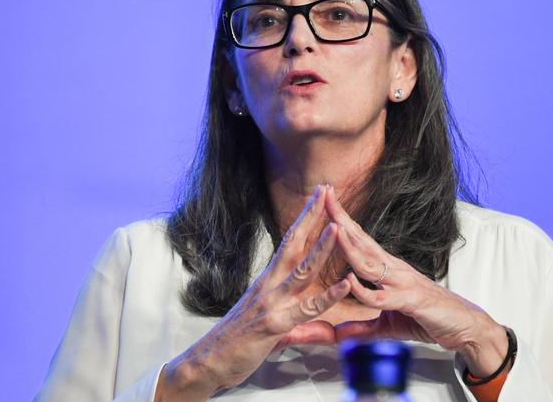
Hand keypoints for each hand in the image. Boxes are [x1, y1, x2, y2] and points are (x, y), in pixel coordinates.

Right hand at [157, 185, 350, 401]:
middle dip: (312, 216)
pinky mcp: (275, 324)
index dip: (304, 218)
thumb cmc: (236, 341)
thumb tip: (319, 324)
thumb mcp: (268, 324)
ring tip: (338, 227)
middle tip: (326, 191)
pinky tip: (345, 284)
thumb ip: (297, 322)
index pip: (289, 242)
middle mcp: (269, 285)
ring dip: (321, 248)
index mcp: (268, 279)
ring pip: (302, 271)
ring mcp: (272, 302)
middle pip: (294, 244)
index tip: (318, 198)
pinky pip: (306, 309)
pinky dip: (328, 297)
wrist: (208, 361)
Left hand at [324, 188, 508, 378]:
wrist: (465, 327)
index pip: (360, 239)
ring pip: (369, 262)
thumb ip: (362, 328)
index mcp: (386, 268)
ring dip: (349, 246)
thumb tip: (338, 336)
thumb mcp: (387, 325)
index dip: (342, 220)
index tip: (325, 200)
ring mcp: (403, 282)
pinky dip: (364, 290)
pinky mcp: (411, 301)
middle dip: (341, 218)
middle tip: (325, 194)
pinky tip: (349, 280)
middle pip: (362, 240)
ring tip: (333, 227)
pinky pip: (382, 295)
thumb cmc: (428, 317)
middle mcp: (393, 269)